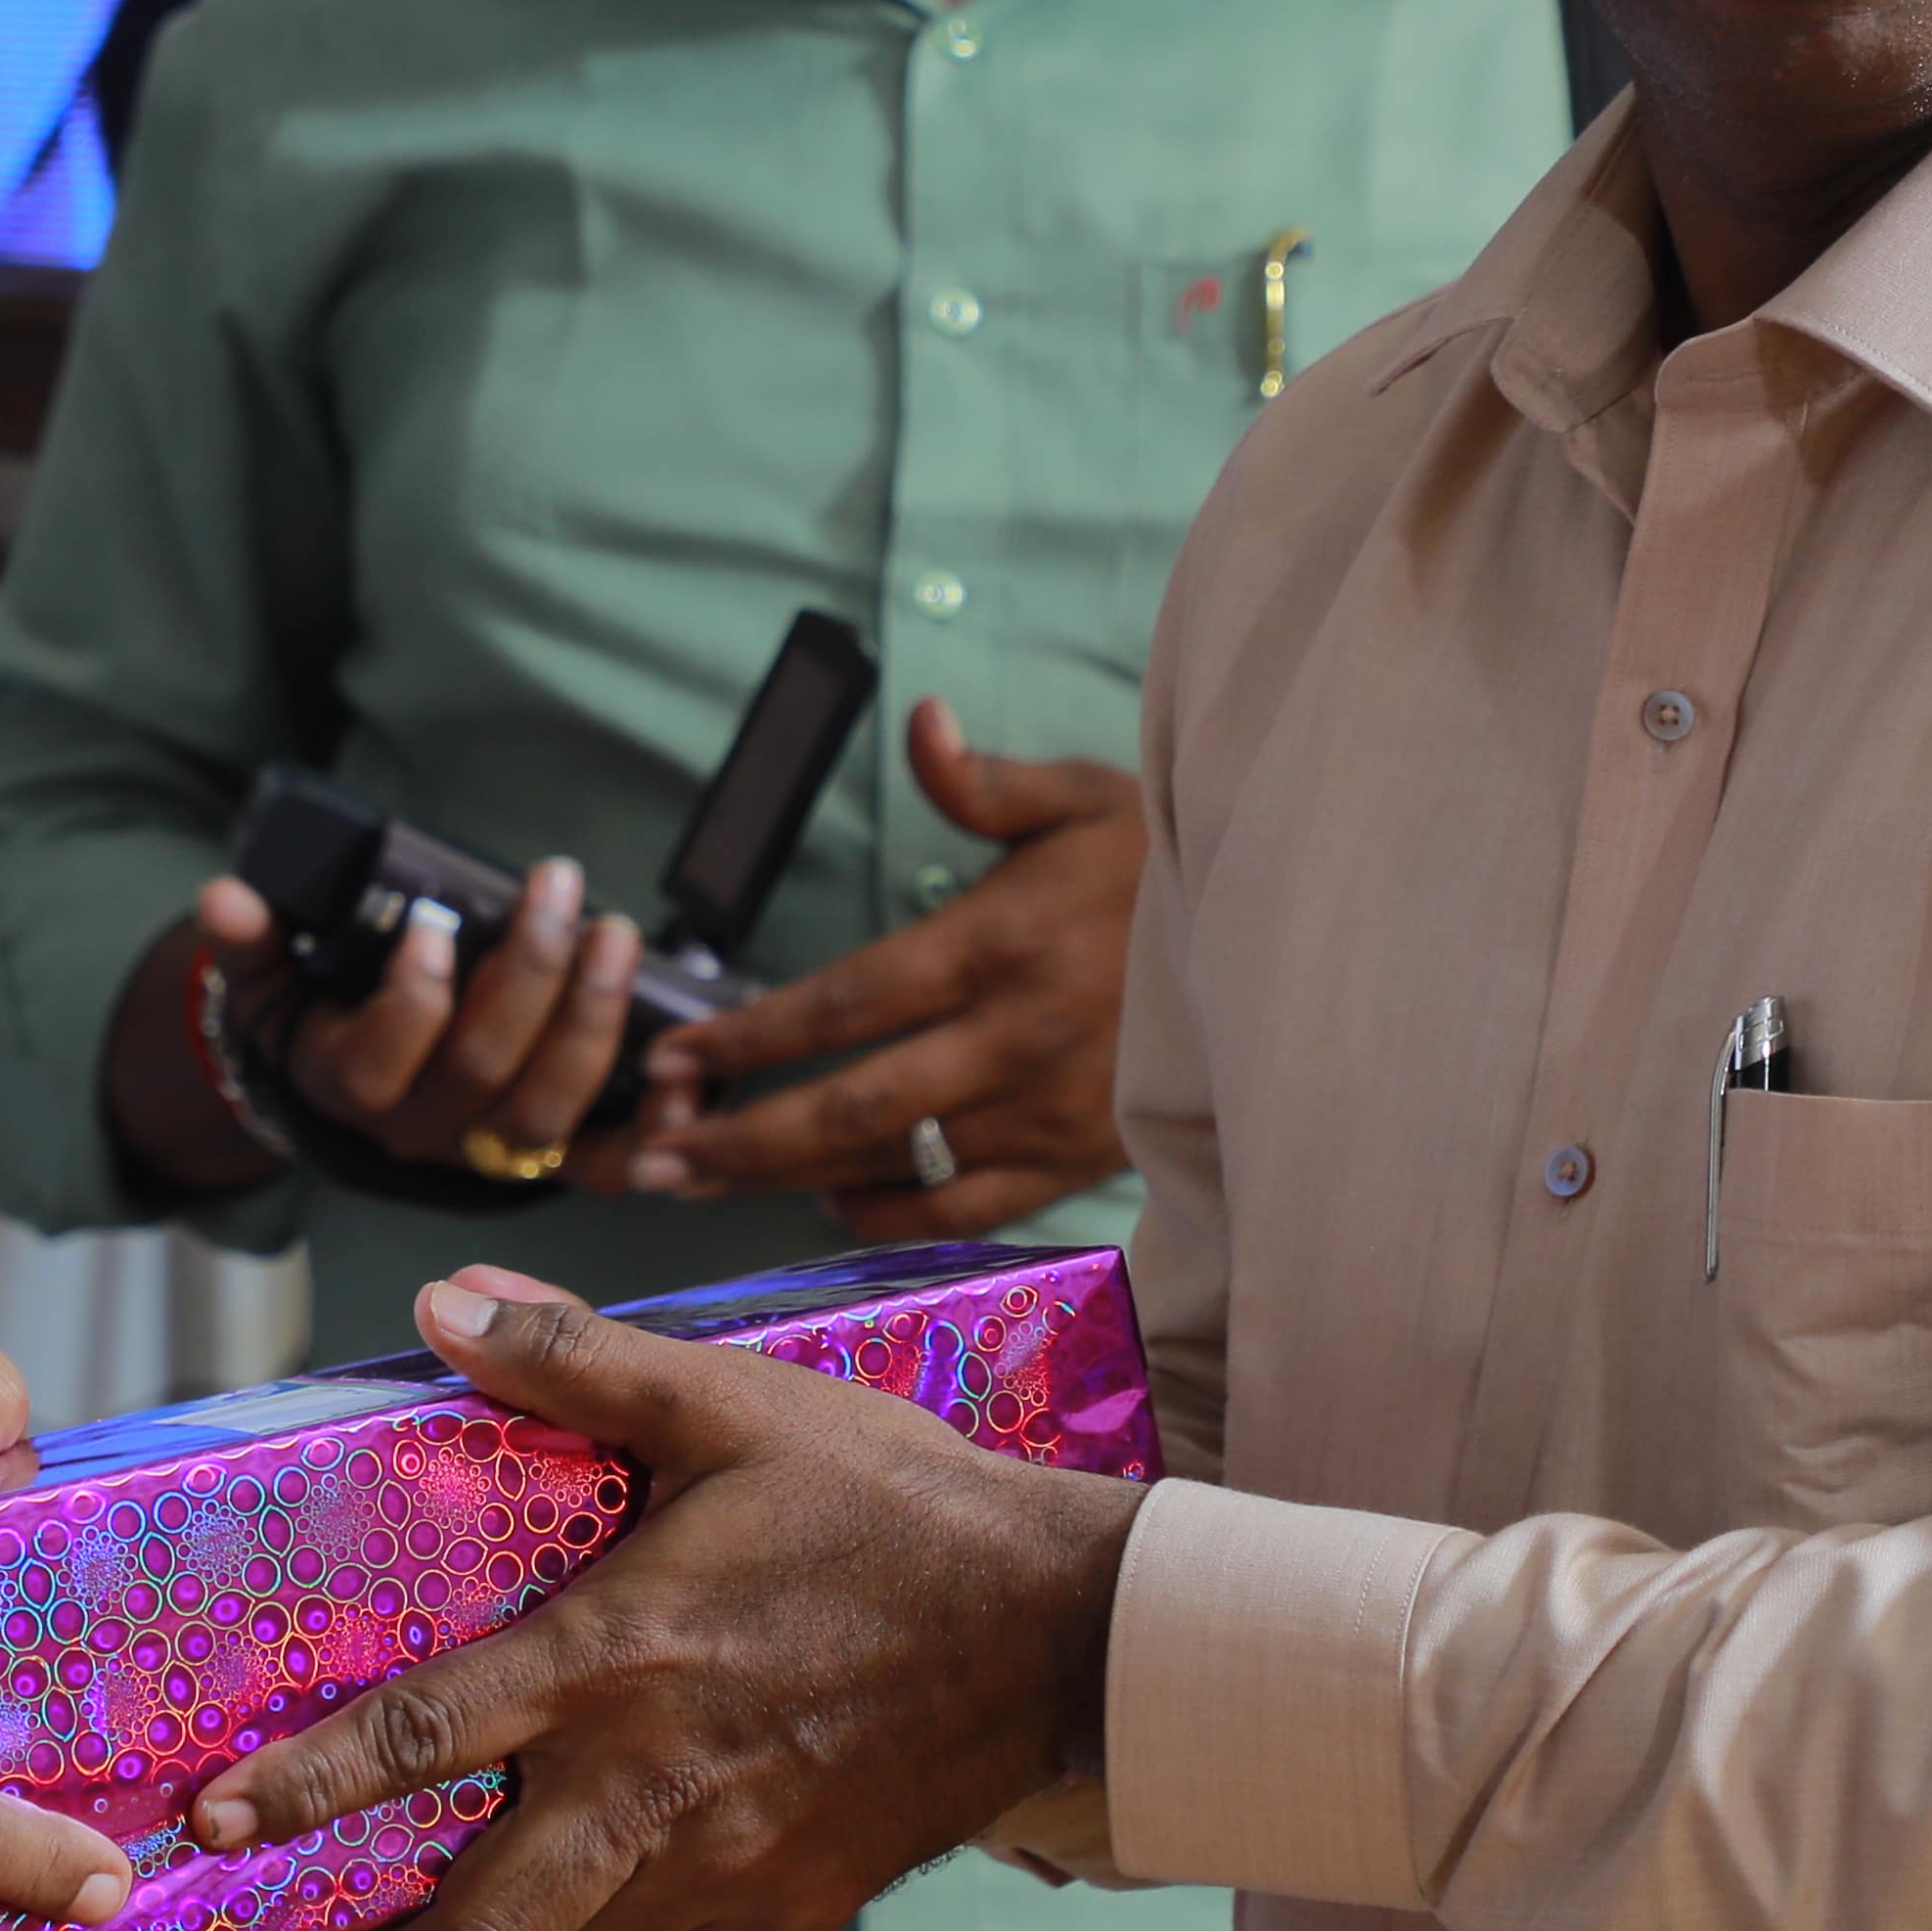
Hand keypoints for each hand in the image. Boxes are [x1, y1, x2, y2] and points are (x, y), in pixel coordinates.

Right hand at [100, 866, 652, 1204]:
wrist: (361, 1087)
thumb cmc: (326, 1015)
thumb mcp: (272, 979)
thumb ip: (250, 942)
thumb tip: (225, 897)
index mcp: (352, 1087)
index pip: (377, 1063)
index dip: (410, 1003)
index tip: (434, 927)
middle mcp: (423, 1133)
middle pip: (481, 1073)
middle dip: (526, 977)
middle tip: (557, 890)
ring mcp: (489, 1151)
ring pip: (547, 1112)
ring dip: (592, 1022)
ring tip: (615, 936)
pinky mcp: (550, 1157)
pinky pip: (605, 1165)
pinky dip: (649, 1131)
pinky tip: (685, 1075)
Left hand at [190, 1274, 1141, 1930]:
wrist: (1060, 1627)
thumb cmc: (890, 1505)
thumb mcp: (732, 1402)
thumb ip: (576, 1359)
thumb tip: (441, 1304)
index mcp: (614, 1661)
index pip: (419, 1742)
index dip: (303, 1795)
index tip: (215, 1834)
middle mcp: (652, 1787)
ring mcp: (727, 1866)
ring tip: (461, 1928)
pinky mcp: (795, 1910)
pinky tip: (616, 1901)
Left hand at [624, 702, 1137, 1237]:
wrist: (1284, 942)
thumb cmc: (1164, 862)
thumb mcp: (1084, 796)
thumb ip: (983, 781)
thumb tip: (921, 719)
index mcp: (1003, 942)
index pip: (848, 1001)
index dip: (751, 1037)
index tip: (672, 1057)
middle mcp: (1017, 1039)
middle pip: (853, 1105)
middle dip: (740, 1136)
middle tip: (647, 1156)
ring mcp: (1048, 1110)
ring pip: (897, 1162)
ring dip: (786, 1179)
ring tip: (693, 1182)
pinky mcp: (1077, 1159)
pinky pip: (964, 1206)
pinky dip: (888, 1212)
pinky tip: (826, 1199)